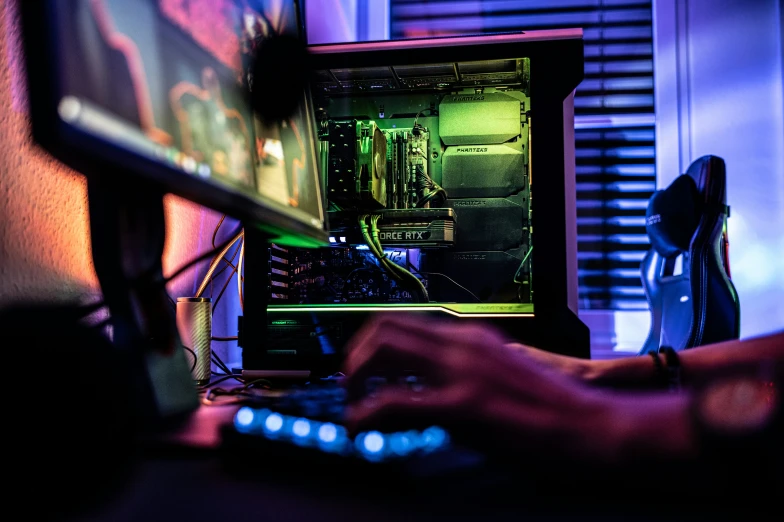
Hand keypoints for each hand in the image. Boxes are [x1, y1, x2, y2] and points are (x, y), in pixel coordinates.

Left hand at [341, 314, 623, 461]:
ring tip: (354, 404)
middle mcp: (462, 344)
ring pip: (383, 350)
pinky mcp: (463, 405)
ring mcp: (461, 370)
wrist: (591, 424)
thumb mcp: (501, 375)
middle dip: (356, 354)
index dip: (372, 341)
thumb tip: (430, 388)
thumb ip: (464, 373)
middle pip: (385, 326)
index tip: (362, 365)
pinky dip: (366, 412)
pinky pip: (396, 401)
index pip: (405, 320)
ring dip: (356, 375)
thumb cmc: (552, 407)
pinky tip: (361, 427)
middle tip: (351, 383)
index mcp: (471, 337)